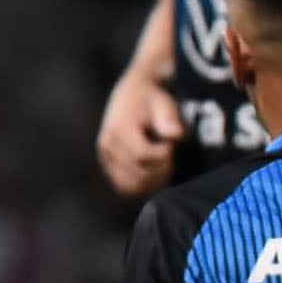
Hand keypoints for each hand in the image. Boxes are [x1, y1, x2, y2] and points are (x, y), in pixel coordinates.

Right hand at [97, 72, 182, 198]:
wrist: (132, 94)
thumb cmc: (151, 100)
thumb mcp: (163, 103)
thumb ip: (169, 119)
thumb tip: (176, 135)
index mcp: (118, 129)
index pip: (143, 156)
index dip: (163, 156)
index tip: (171, 146)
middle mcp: (107, 145)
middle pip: (139, 173)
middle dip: (161, 169)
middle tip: (170, 155)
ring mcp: (106, 158)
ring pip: (132, 186)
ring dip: (153, 180)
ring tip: (163, 163)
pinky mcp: (108, 166)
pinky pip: (126, 188)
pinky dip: (143, 186)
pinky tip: (155, 172)